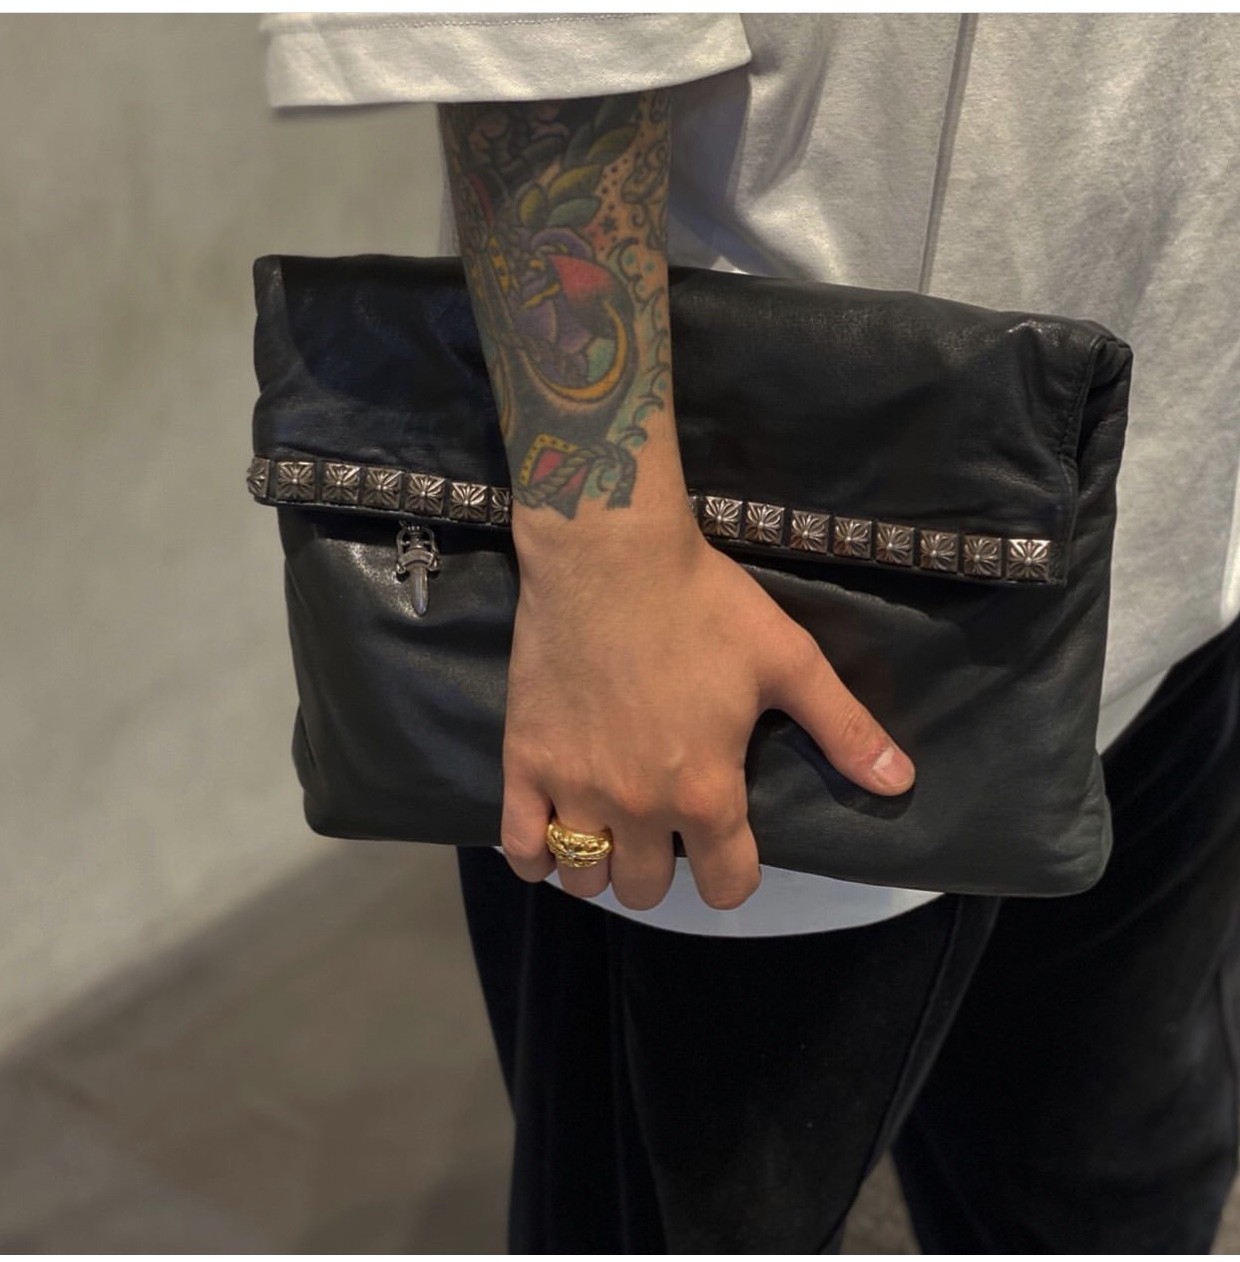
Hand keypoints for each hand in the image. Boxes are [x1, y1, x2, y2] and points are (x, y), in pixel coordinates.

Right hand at [499, 515, 915, 910]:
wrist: (609, 554)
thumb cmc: (702, 602)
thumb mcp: (788, 660)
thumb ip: (843, 729)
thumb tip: (901, 783)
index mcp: (705, 791)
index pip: (726, 886)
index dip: (735, 874)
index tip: (730, 846)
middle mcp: (638, 807)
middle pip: (648, 891)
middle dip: (667, 869)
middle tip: (669, 824)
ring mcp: (574, 788)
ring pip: (586, 880)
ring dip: (605, 865)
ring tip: (614, 826)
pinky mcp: (524, 763)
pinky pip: (519, 848)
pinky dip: (536, 857)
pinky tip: (553, 834)